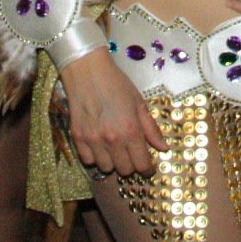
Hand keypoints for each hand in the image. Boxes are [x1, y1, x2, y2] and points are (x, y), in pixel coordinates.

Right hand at [60, 48, 163, 176]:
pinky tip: (99, 146)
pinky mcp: (77, 138)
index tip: (148, 167)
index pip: (142, 164)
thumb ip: (151, 128)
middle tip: (131, 153)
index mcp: (131, 130)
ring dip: (113, 162)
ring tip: (114, 149)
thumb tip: (163, 148)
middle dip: (131, 165)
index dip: (148, 168)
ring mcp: (93, 140)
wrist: (87, 71)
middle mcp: (112, 140)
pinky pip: (88, 161)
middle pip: (125, 170)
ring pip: (106, 168)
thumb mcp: (139, 103)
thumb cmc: (117, 84)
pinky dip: (95, 157)